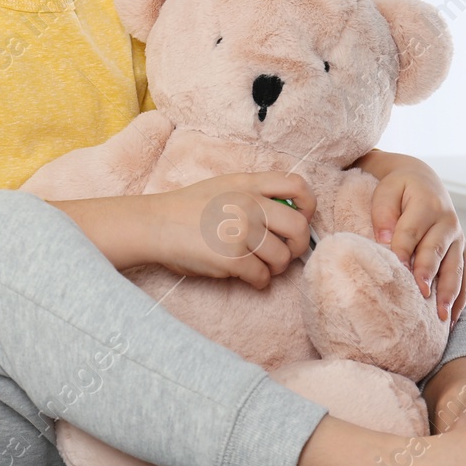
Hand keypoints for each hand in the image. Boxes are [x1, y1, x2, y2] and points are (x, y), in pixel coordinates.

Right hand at [149, 172, 314, 289]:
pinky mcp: (233, 259)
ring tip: (260, 266)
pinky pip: (262, 277)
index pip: (297, 186)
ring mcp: (242, 232)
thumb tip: (286, 216)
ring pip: (282, 258)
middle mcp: (249, 205)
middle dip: (298, 246)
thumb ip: (253, 194)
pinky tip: (246, 277)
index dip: (309, 206)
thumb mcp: (223, 187)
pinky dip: (258, 281)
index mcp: (248, 183)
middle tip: (286, 252)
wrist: (156, 225)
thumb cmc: (186, 209)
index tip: (302, 218)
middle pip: (299, 228)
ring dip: (275, 267)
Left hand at [353, 149, 465, 322]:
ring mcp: (458, 239)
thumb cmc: (400, 189)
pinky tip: (451, 318)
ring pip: (454, 268)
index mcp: (427, 204)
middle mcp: (448, 222)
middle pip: (435, 251)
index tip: (398, 269)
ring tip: (440, 316)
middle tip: (421, 295)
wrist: (425, 181)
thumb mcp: (387, 190)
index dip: (403, 249)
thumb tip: (384, 241)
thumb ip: (384, 213)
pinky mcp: (463, 251)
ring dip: (448, 292)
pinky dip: (459, 298)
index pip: (412, 230)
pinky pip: (464, 277)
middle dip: (428, 273)